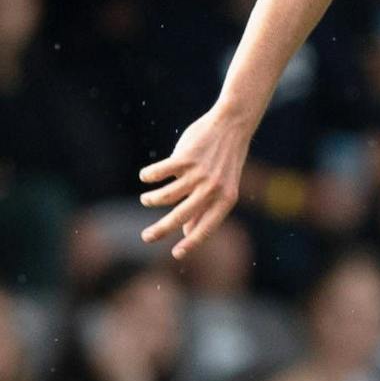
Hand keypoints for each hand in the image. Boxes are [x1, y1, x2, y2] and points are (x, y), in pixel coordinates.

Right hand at [139, 103, 253, 258]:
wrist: (233, 125)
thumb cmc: (225, 160)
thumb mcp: (224, 187)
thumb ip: (207, 209)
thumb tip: (187, 233)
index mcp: (226, 199)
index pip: (207, 228)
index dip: (191, 243)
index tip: (176, 255)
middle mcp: (214, 189)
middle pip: (180, 217)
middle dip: (160, 230)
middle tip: (146, 238)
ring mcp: (200, 174)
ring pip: (165, 196)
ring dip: (151, 200)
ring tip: (146, 199)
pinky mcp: (186, 158)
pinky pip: (158, 173)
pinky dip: (148, 176)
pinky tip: (146, 176)